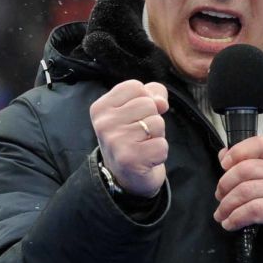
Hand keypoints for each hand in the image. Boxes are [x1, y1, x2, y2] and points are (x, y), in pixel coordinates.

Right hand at [89, 80, 169, 196]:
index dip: (144, 99)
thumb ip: (152, 94)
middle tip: (139, 134)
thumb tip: (161, 103)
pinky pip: (162, 144)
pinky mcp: (129, 159)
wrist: (125, 176)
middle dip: (152, 118)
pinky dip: (160, 152)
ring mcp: (115, 141)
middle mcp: (103, 123)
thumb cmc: (132, 136)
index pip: (135, 87)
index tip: (135, 116)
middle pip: (148, 104)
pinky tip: (146, 158)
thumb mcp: (136, 108)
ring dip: (156, 135)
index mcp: (100, 107)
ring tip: (142, 145)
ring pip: (157, 123)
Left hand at [213, 136, 262, 244]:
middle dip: (224, 185)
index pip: (259, 144)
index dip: (238, 151)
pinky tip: (230, 223)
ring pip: (244, 191)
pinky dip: (235, 218)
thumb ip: (248, 164)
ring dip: (226, 205)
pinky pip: (251, 211)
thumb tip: (223, 155)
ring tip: (221, 214)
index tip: (224, 164)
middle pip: (244, 170)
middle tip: (220, 197)